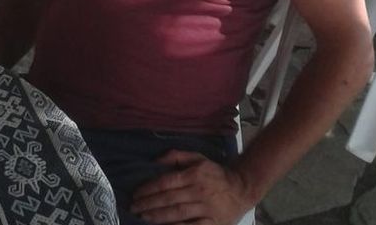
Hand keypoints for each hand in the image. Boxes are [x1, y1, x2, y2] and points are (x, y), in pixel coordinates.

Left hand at [129, 150, 251, 224]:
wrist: (241, 189)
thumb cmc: (215, 173)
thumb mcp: (198, 158)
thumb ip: (177, 156)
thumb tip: (156, 160)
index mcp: (195, 173)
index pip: (167, 182)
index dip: (149, 188)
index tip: (136, 194)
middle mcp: (199, 190)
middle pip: (169, 199)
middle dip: (149, 204)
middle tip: (134, 207)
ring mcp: (206, 208)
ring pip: (178, 214)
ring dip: (158, 216)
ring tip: (143, 217)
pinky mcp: (212, 224)